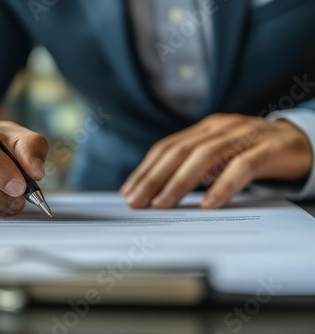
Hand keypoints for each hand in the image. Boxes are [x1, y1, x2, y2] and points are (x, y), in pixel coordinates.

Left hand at [121, 113, 311, 208]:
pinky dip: (223, 185)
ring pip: (205, 156)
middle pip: (179, 151)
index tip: (129, 191)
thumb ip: (194, 167)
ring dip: (180, 182)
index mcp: (204, 129)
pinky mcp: (268, 149)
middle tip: (137, 201)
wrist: (300, 141)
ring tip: (163, 204)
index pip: (167, 147)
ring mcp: (244, 135)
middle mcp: (220, 128)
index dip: (145, 169)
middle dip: (154, 177)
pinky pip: (242, 167)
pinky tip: (209, 203)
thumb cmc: (253, 152)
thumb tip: (158, 192)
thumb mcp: (219, 156)